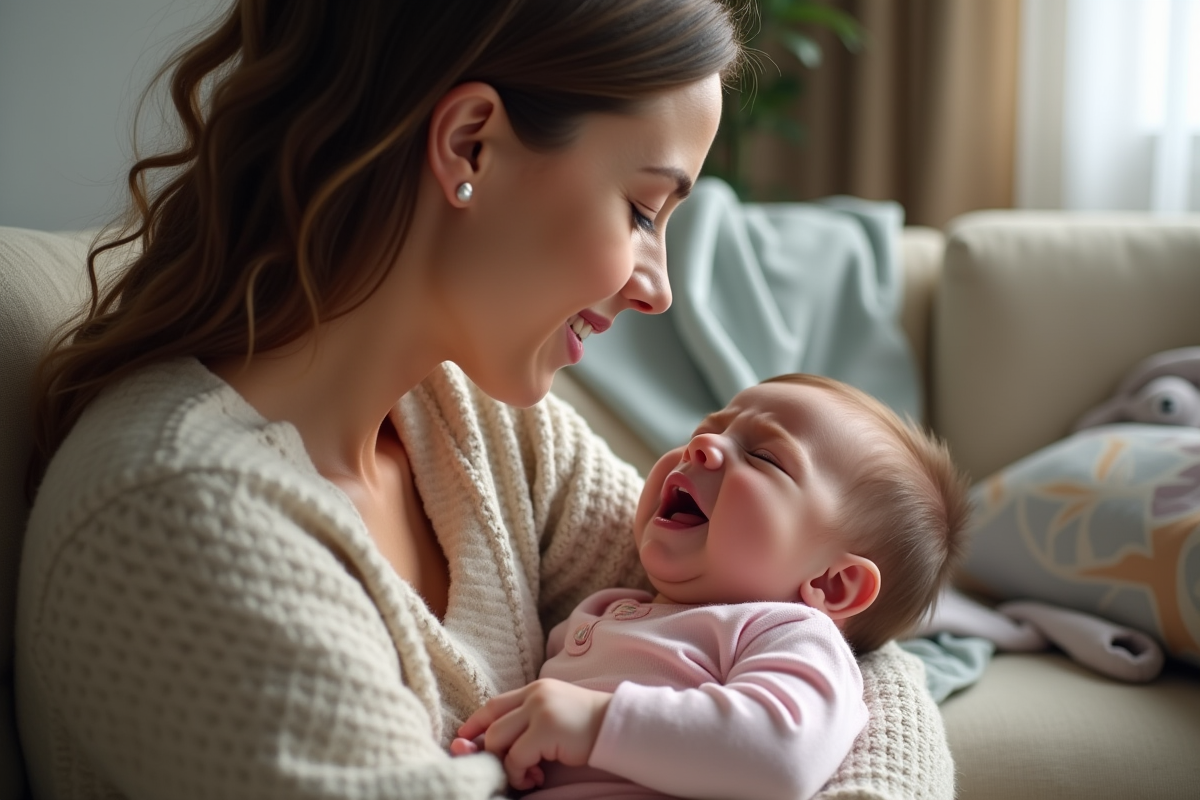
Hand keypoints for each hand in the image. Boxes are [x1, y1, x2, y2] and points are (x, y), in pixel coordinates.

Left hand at [456, 678, 612, 789]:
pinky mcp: (546, 729)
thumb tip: (490, 744)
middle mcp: (534, 695)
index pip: (493, 705)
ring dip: (506, 766)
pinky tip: (536, 778)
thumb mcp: (554, 715)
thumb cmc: (588, 727)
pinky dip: (520, 774)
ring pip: (497, 740)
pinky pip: (516, 757)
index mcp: (536, 689)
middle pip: (491, 724)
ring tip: (526, 776)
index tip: (464, 739)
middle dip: (485, 750)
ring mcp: (539, 710)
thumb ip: (527, 721)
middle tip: (499, 769)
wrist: (618, 726)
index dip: (475, 723)